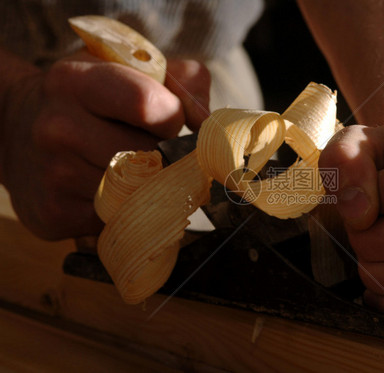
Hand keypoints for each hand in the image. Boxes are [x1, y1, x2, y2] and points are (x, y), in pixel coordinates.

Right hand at [0, 51, 209, 239]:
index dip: (173, 117)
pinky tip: (108, 190)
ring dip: (150, 185)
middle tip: (154, 150)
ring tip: (130, 169)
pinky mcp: (54, 214)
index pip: (149, 104)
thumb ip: (182, 81)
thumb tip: (211, 124)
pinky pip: (120, 217)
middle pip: (151, 156)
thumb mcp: (128, 71)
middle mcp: (58, 127)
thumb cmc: (89, 100)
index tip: (169, 121)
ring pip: (141, 191)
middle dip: (166, 156)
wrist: (18, 131)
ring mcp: (54, 174)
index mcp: (78, 81)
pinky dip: (126, 208)